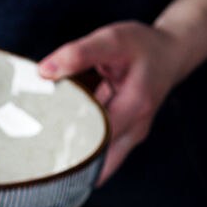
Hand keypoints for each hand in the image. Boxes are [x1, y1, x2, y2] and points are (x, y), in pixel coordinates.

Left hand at [39, 21, 182, 184]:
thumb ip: (80, 53)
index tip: (41, 147)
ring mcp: (130, 139)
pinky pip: (100, 159)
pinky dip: (81, 157)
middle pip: (97, 161)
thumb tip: (45, 71)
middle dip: (67, 163)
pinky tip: (58, 153)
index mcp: (134, 106)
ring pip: (99, 167)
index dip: (68, 145)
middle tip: (36, 163)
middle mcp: (134, 130)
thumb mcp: (114, 39)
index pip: (97, 139)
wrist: (171, 54)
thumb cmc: (142, 46)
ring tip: (44, 164)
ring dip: (74, 166)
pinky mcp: (123, 141)